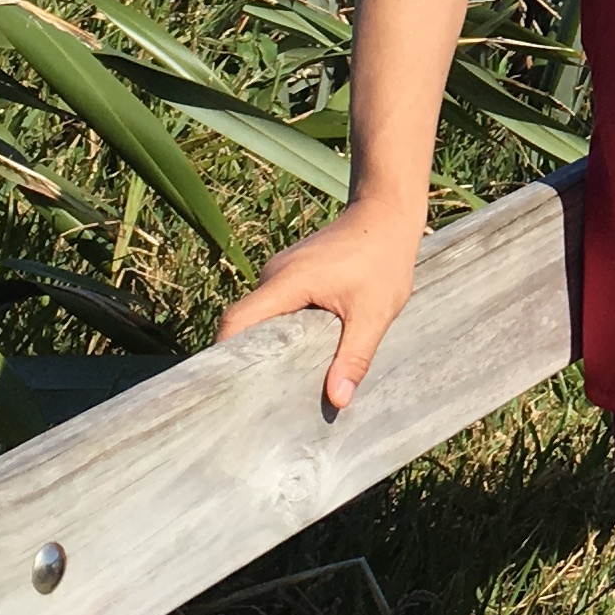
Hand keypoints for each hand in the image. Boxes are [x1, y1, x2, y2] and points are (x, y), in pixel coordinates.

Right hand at [216, 200, 423, 414]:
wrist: (387, 215)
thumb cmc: (383, 260)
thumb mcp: (374, 313)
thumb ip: (355, 356)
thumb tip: (338, 400)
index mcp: (285, 282)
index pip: (237, 321)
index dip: (227, 356)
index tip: (234, 390)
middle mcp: (273, 276)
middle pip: (244, 325)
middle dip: (251, 360)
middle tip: (262, 400)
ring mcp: (279, 274)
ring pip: (261, 319)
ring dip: (271, 346)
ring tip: (284, 382)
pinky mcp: (290, 276)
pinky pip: (276, 310)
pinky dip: (284, 332)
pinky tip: (302, 354)